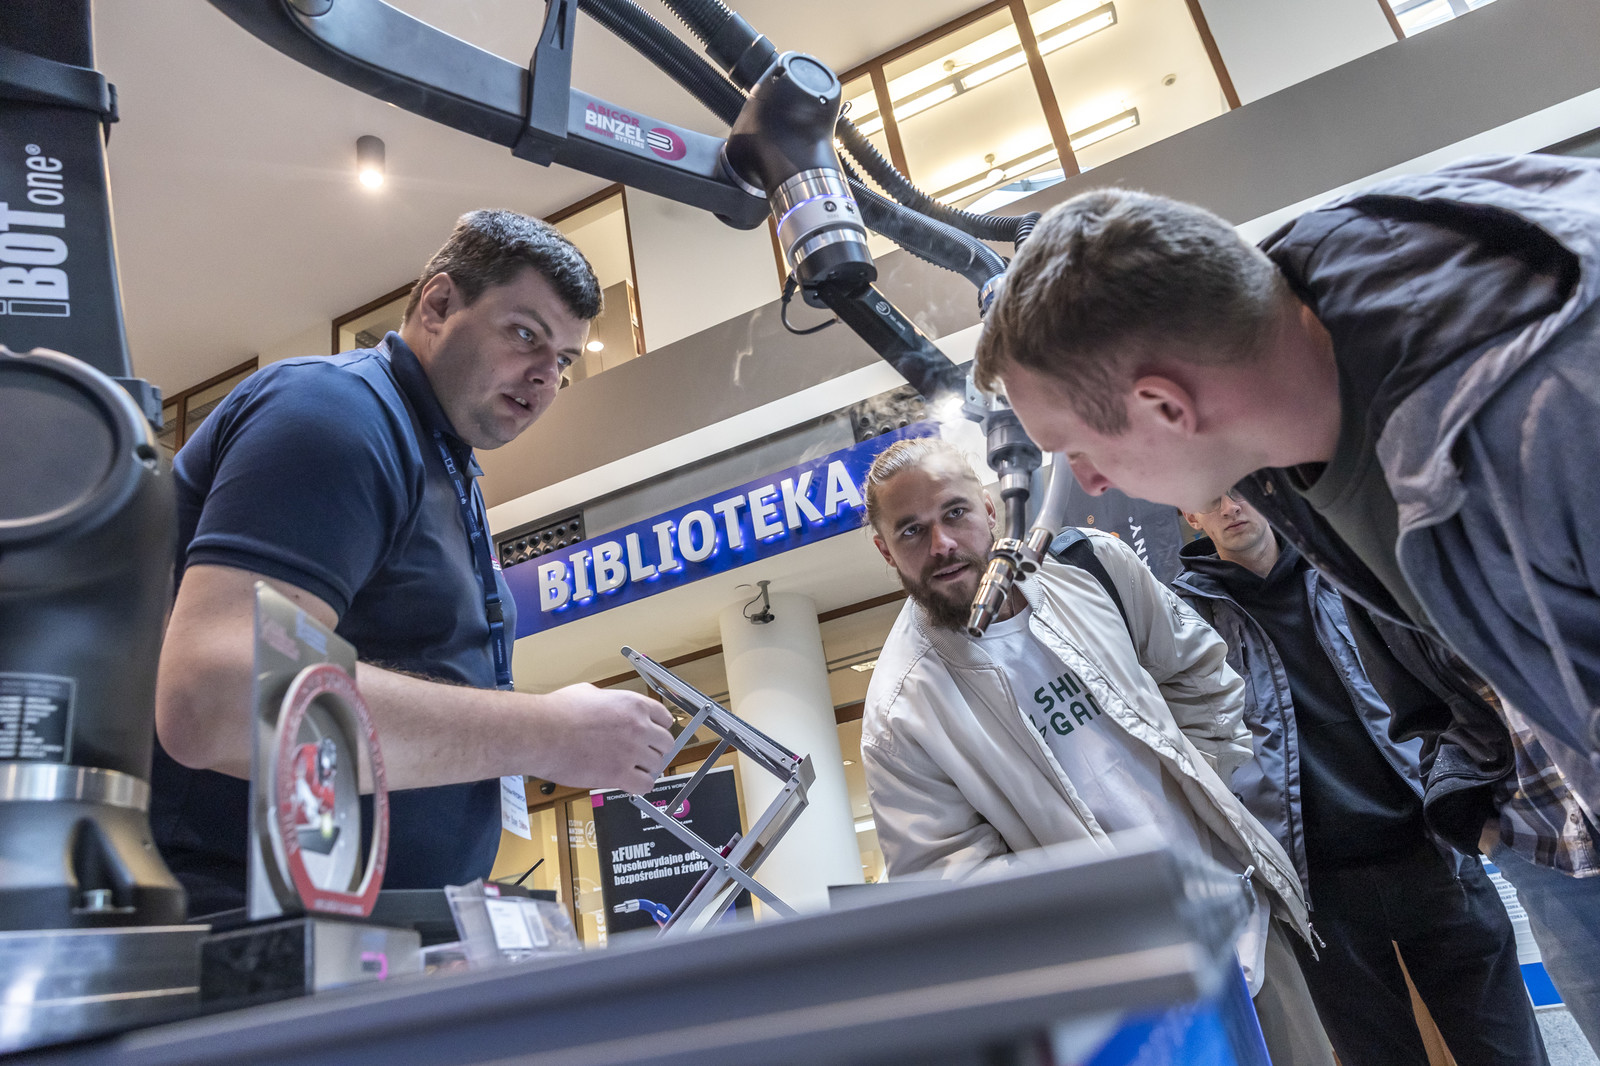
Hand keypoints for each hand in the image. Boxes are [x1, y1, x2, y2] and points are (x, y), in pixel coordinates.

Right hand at [531, 683, 675, 793]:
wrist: (541, 733)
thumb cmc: (557, 711)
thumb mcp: (588, 693)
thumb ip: (609, 701)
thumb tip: (608, 706)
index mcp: (633, 704)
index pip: (665, 719)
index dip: (659, 728)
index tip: (653, 736)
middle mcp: (638, 727)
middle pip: (666, 744)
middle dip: (655, 749)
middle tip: (642, 754)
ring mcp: (631, 751)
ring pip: (657, 766)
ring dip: (646, 768)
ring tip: (631, 769)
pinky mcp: (619, 774)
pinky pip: (645, 785)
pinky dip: (639, 786)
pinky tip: (628, 783)